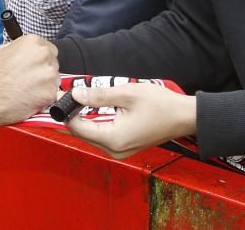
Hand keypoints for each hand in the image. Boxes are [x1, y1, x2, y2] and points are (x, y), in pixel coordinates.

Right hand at [0, 35, 58, 125]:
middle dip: (44, 71)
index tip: (35, 66)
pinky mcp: (51, 92)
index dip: (41, 60)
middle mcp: (44, 55)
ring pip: (54, 79)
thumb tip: (26, 51)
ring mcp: (49, 74)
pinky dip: (44, 98)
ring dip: (45, 85)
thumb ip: (19, 48)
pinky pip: (52, 94)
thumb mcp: (2, 51)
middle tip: (30, 79)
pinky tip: (30, 98)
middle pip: (53, 63)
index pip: (49, 49)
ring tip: (28, 90)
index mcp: (33, 42)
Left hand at [66, 83, 197, 159]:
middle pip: (81, 133)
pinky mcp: (123, 147)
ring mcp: (119, 151)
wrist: (184, 117)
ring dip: (81, 119)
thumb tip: (75, 95)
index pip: (77, 128)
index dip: (66, 112)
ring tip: (77, 99)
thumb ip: (99, 95)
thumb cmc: (161, 104)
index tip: (60, 95)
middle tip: (64, 95)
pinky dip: (93, 123)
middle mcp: (114, 150)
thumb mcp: (127, 93)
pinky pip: (100, 136)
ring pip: (90, 135)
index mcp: (114, 138)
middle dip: (71, 115)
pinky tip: (90, 109)